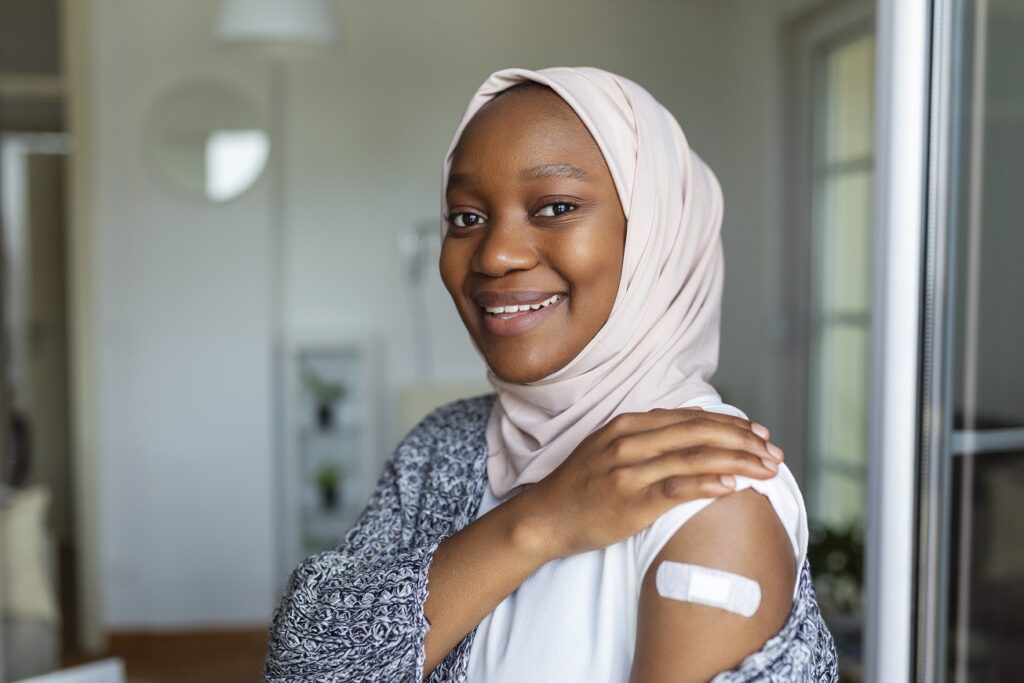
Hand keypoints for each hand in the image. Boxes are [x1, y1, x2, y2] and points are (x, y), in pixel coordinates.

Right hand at [515, 407, 783, 560]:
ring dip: (737, 461)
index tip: (760, 434)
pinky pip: (676, 488)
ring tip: (767, 469)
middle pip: (699, 433)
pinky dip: (707, 483)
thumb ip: (647, 439)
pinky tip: (733, 485)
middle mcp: (629, 441)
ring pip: (694, 457)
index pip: (690, 418)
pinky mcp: (629, 500)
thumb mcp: (609, 449)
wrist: (543, 518)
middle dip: (743, 441)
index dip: (730, 424)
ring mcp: (628, 470)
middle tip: (774, 452)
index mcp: (627, 424)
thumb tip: (692, 435)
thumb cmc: (580, 488)